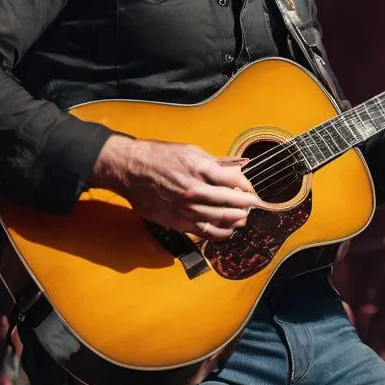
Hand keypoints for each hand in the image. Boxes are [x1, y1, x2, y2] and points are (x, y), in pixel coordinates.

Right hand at [90, 137, 260, 241]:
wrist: (130, 169)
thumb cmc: (158, 156)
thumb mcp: (191, 151)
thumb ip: (216, 161)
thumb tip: (239, 164)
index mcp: (200, 169)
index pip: (235, 180)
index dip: (248, 186)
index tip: (251, 188)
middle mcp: (196, 190)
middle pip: (231, 201)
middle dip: (247, 204)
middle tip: (254, 204)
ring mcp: (187, 208)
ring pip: (221, 219)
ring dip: (237, 219)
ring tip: (244, 217)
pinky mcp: (178, 221)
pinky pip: (205, 232)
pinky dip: (221, 233)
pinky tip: (228, 230)